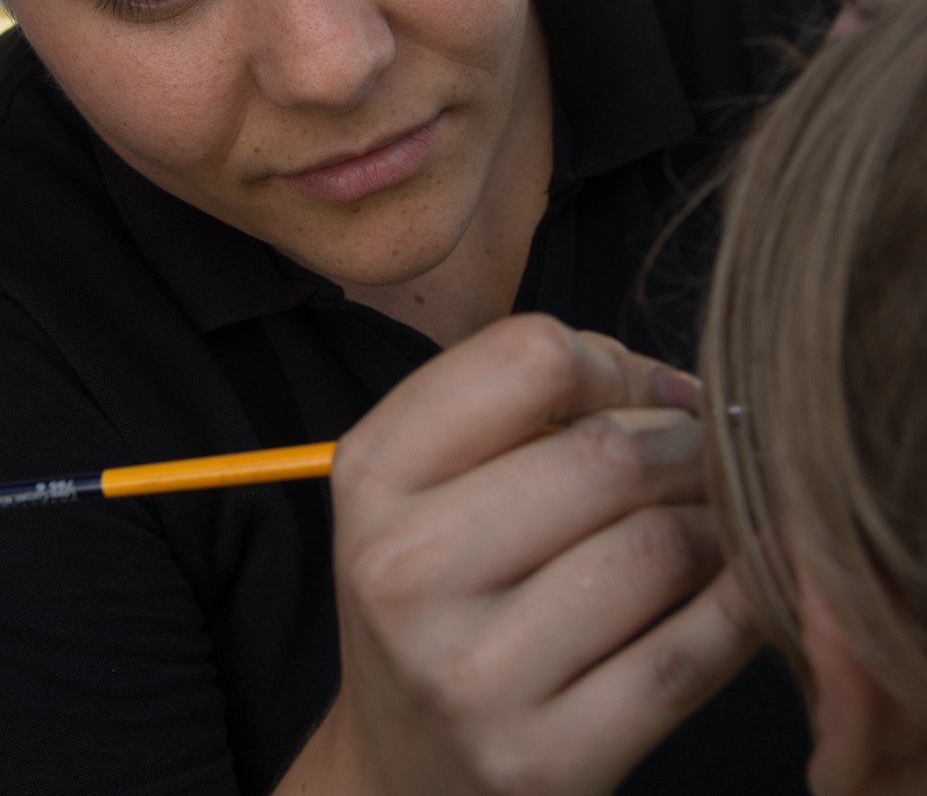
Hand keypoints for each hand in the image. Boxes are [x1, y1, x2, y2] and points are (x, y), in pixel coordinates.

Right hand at [277, 313, 759, 795]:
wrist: (401, 768)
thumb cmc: (435, 595)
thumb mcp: (423, 484)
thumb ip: (521, 408)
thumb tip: (678, 390)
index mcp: (372, 473)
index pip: (528, 357)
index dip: (611, 363)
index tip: (639, 395)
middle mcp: (404, 568)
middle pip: (606, 453)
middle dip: (685, 442)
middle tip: (705, 455)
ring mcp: (470, 671)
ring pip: (658, 546)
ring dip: (716, 520)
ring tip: (711, 519)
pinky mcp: (545, 757)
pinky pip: (688, 656)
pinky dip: (739, 605)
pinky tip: (740, 583)